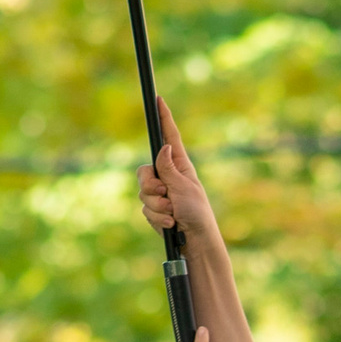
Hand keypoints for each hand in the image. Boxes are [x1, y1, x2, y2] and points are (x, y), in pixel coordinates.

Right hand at [136, 99, 219, 243]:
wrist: (196, 242)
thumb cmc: (196, 212)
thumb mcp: (183, 187)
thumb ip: (168, 168)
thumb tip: (163, 147)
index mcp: (179, 165)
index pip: (169, 137)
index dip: (164, 118)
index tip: (159, 99)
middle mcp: (168, 177)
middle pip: (144, 170)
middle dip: (150, 185)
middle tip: (164, 194)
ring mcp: (161, 193)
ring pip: (143, 192)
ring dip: (157, 205)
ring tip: (173, 214)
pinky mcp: (156, 209)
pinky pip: (146, 209)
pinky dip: (157, 217)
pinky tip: (170, 224)